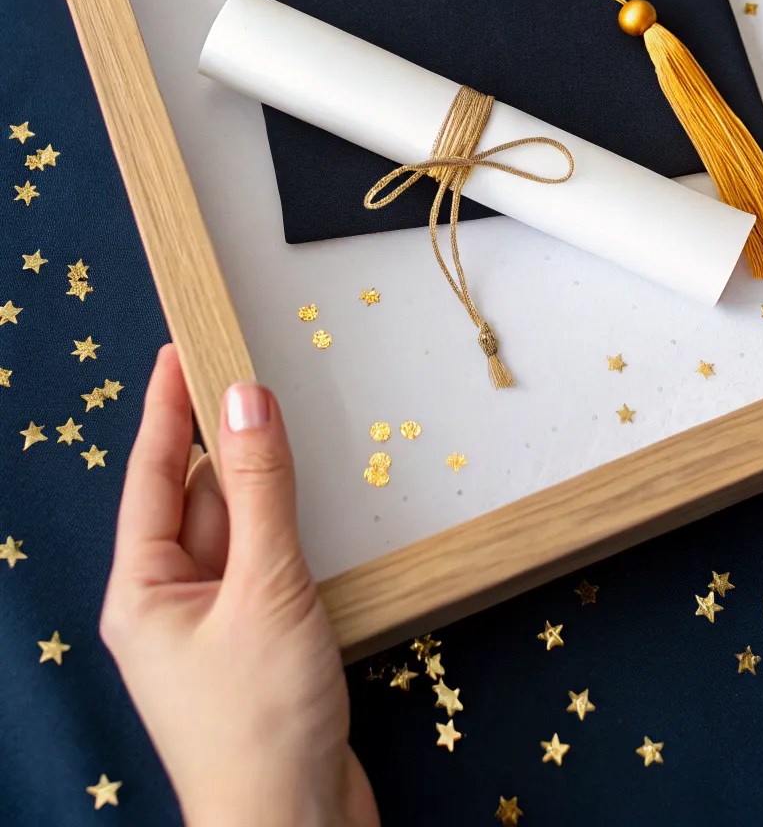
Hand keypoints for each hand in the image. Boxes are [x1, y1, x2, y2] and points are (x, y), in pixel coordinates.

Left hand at [101, 345, 377, 826]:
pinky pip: (266, 566)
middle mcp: (170, 604)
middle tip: (251, 368)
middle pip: (198, 498)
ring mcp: (215, 628)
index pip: (154, 475)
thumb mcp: (265, 589)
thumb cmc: (261, 723)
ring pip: (238, 530)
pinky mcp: (258, 647)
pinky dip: (287, 530)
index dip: (167, 406)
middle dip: (225, 439)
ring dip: (263, 485)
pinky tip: (312, 502)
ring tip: (286, 422)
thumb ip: (261, 491)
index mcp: (144, 591)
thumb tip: (247, 400)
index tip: (181, 346)